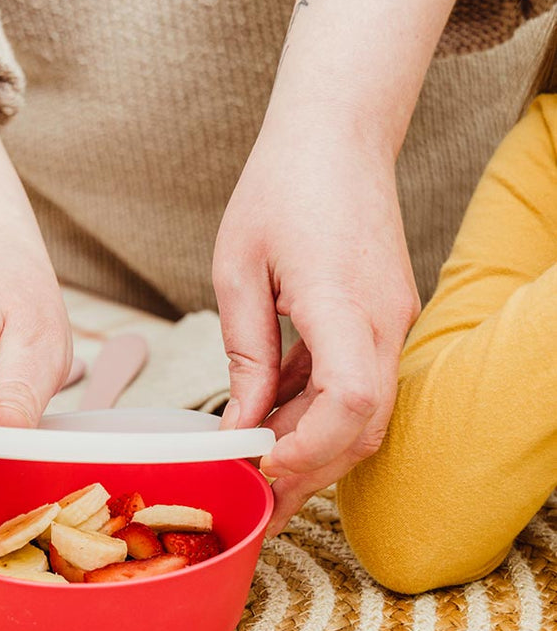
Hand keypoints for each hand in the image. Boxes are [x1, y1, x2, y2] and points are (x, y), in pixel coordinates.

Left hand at [213, 124, 419, 535]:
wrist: (337, 135)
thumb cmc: (281, 188)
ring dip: (313, 443)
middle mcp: (384, 319)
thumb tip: (242, 420)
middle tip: (259, 495)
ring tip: (258, 460)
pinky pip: (358, 381)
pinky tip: (278, 413)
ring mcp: (392, 320)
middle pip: (363, 426)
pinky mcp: (385, 318)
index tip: (262, 464)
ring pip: (364, 412)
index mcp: (343, 301)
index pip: (351, 402)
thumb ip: (246, 355)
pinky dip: (319, 408)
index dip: (309, 448)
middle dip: (309, 469)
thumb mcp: (238, 271)